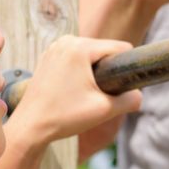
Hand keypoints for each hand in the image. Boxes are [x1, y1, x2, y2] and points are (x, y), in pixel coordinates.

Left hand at [8, 37, 142, 148]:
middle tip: (99, 96)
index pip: (119, 48)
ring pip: (90, 55)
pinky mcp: (48, 57)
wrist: (30, 128)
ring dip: (95, 72)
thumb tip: (139, 94)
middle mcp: (66, 41)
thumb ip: (129, 100)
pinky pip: (76, 59)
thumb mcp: (104, 110)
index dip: (127, 67)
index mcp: (80, 47)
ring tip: (85, 95)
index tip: (121, 87)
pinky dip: (81, 73)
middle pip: (104, 50)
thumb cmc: (64, 117)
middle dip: (109, 71)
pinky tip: (74, 92)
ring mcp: (54, 47)